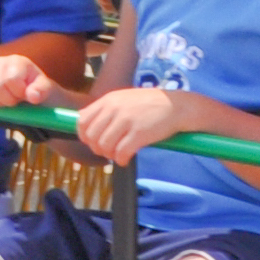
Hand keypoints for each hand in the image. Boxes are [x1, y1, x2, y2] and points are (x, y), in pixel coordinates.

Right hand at [0, 54, 69, 109]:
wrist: (29, 93)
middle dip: (8, 99)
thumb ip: (41, 91)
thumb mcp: (46, 90)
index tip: (24, 95)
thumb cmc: (38, 90)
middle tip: (16, 99)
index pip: (10, 79)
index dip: (18, 93)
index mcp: (17, 61)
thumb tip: (33, 96)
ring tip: (8, 99)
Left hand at [74, 85, 193, 163]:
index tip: (95, 141)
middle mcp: (115, 109)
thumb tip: (85, 126)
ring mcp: (127, 121)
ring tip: (118, 155)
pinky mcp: (139, 134)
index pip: (82, 121)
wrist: (177, 105)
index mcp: (109, 100)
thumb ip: (105, 109)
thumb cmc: (150, 105)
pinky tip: (126, 159)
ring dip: (109, 155)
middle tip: (108, 151)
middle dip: (97, 148)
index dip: (85, 136)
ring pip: (104, 147)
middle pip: (91, 137)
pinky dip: (121, 160)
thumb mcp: (123, 99)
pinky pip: (120, 153)